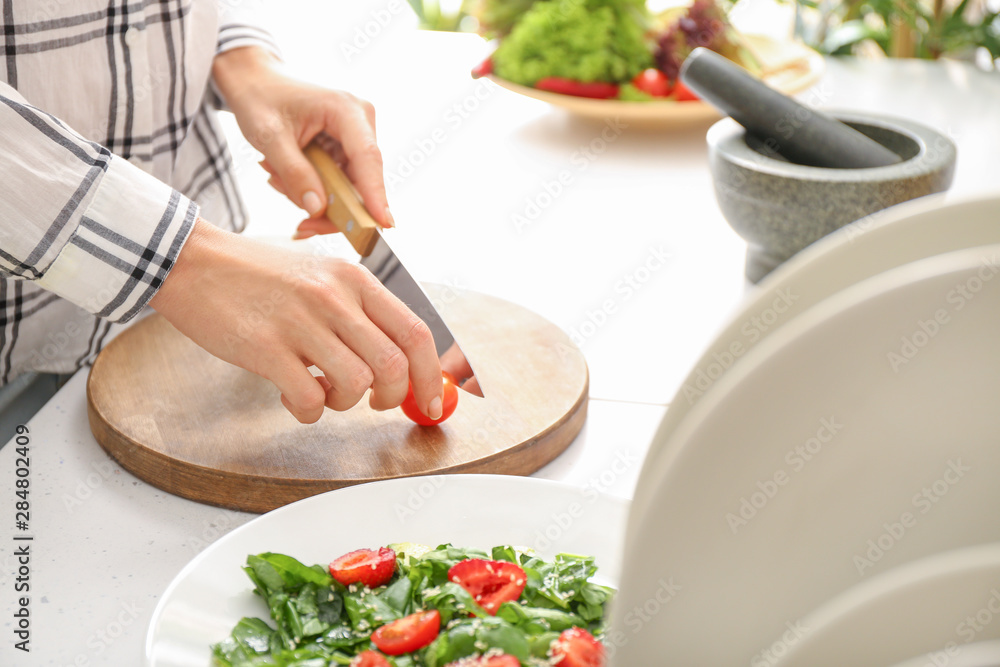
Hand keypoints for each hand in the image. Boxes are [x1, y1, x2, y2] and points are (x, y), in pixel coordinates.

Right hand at [150, 220, 443, 423]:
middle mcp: (334, 296)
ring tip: (322, 390)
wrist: (193, 262)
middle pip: (394, 364)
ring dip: (345, 402)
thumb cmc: (259, 275)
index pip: (416, 332)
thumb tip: (401, 363)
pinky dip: (307, 411)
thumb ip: (361, 312)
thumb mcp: (321, 275)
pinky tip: (291, 396)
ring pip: (357, 384)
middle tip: (372, 402)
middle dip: (391, 397)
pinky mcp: (265, 347)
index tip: (432, 404)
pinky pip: (309, 399)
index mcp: (355, 278)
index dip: (432, 376)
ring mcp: (300, 321)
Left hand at [212, 47, 391, 235]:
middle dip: (331, 207)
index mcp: (346, 109)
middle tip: (300, 226)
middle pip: (361, 181)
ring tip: (277, 177)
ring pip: (349, 188)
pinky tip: (286, 176)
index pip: (368, 158)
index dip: (375, 194)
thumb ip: (294, 174)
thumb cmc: (260, 98)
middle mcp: (361, 122)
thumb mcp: (269, 137)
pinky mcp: (348, 149)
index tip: (383, 225)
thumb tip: (318, 210)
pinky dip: (314, 189)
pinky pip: (340, 184)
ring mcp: (357, 137)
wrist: (255, 80)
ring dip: (315, 196)